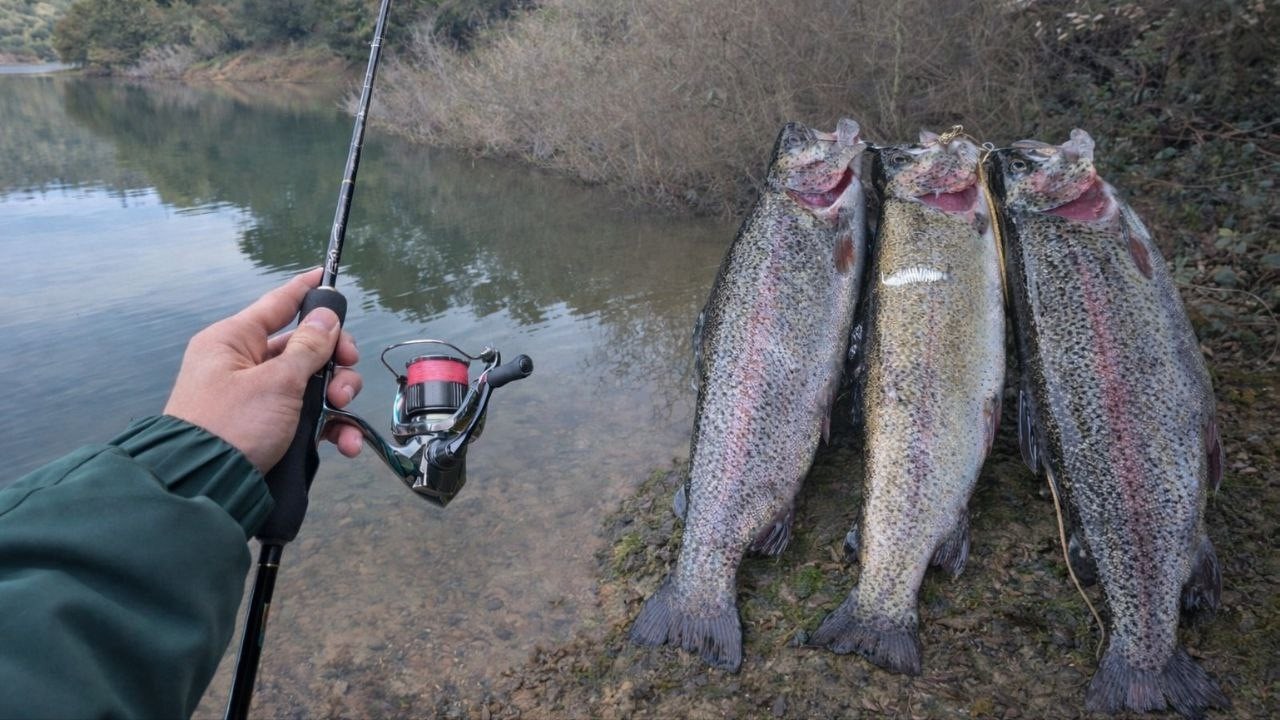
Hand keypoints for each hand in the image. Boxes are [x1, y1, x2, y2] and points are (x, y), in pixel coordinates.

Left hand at [164, 269, 363, 472]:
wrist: (204, 487)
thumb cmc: (232, 425)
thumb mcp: (277, 382)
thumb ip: (309, 347)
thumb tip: (326, 317)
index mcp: (234, 341)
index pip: (276, 303)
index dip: (305, 290)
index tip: (327, 274)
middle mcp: (244, 364)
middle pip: (305, 348)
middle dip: (335, 363)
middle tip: (345, 377)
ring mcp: (257, 397)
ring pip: (312, 384)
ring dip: (337, 399)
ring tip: (343, 413)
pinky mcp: (268, 428)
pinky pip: (307, 418)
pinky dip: (330, 428)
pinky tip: (345, 443)